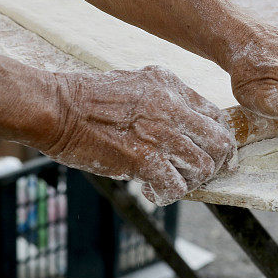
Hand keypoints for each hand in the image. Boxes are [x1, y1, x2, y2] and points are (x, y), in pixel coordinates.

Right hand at [45, 66, 236, 204]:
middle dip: (215, 163)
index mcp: (170, 84)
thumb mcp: (134, 82)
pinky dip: (165, 195)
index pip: (215, 116)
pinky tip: (150, 191)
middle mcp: (173, 107)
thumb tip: (182, 125)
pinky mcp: (144, 160)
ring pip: (203, 168)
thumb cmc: (86, 97)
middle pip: (221, 142)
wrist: (57, 107)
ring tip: (169, 182)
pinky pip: (175, 188)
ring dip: (190, 181)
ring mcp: (161, 134)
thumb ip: (163, 99)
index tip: (212, 155)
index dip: (217, 140)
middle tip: (198, 175)